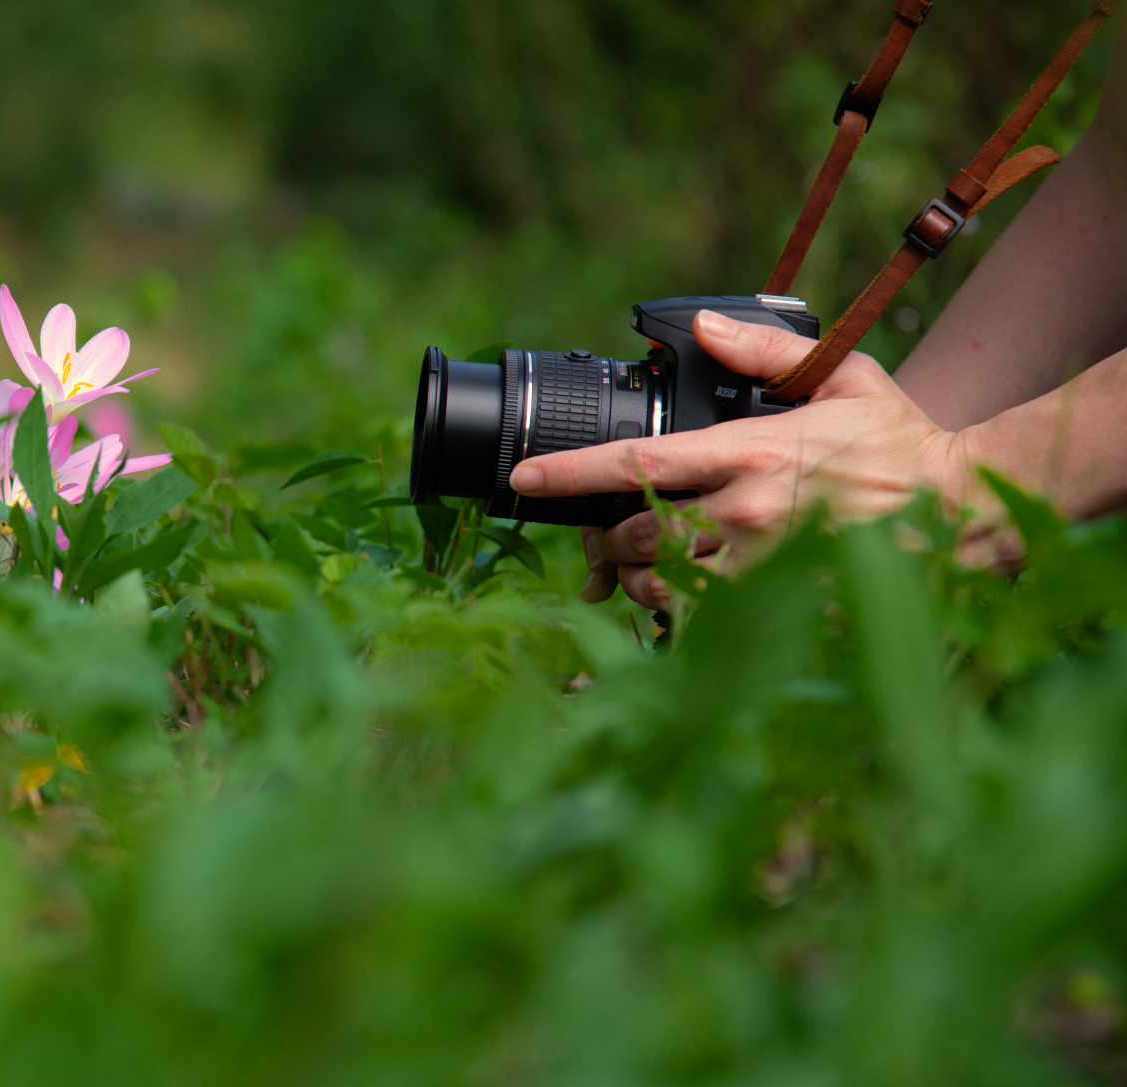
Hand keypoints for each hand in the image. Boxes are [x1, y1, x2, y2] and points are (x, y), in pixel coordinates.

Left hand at [512, 310, 968, 609]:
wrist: (964, 508)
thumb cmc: (899, 442)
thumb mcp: (841, 377)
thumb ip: (766, 352)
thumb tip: (704, 328)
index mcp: (755, 453)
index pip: (641, 463)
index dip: (571, 472)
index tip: (523, 478)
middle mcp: (751, 514)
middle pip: (640, 532)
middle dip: (605, 535)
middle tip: (599, 533)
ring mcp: (766, 568)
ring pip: (665, 583)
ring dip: (636, 577)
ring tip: (630, 567)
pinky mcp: (784, 607)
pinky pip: (707, 622)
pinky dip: (678, 613)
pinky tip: (676, 598)